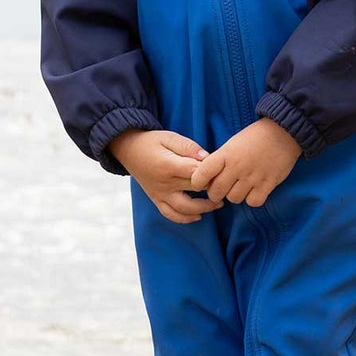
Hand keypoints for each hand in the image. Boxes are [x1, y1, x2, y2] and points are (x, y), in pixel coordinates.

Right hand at [109, 130, 223, 224]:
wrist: (127, 149)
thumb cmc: (151, 141)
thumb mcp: (169, 137)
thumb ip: (189, 147)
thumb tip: (207, 157)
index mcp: (168, 166)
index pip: (197, 173)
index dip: (212, 173)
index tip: (225, 172)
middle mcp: (164, 184)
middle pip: (195, 190)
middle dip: (213, 189)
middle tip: (228, 187)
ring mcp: (159, 194)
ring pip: (184, 208)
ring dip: (203, 208)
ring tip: (218, 204)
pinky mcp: (156, 199)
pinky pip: (170, 214)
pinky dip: (185, 218)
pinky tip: (198, 216)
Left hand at [190, 118, 301, 207]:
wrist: (283, 131)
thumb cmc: (255, 136)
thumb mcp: (232, 144)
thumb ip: (220, 160)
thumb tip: (207, 177)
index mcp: (225, 154)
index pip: (202, 174)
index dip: (197, 182)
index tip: (201, 183)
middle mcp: (237, 167)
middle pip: (216, 192)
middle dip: (216, 193)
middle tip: (222, 187)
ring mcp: (253, 177)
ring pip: (234, 199)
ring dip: (235, 195)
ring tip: (241, 186)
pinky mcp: (268, 184)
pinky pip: (253, 202)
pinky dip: (252, 199)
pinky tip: (254, 190)